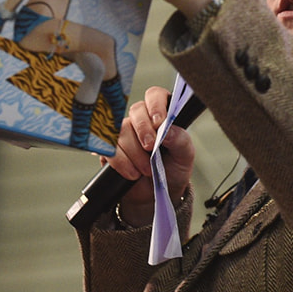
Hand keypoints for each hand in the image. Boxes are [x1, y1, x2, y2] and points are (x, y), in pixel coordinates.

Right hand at [105, 85, 195, 226]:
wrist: (155, 195)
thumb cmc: (172, 169)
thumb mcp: (185, 156)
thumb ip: (181, 140)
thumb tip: (167, 130)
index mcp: (161, 114)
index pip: (155, 95)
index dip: (156, 105)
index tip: (160, 122)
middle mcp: (141, 120)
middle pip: (136, 111)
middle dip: (143, 130)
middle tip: (151, 148)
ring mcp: (124, 133)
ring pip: (121, 130)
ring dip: (134, 152)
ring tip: (146, 170)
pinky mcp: (110, 149)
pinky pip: (108, 148)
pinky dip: (120, 162)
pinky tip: (131, 173)